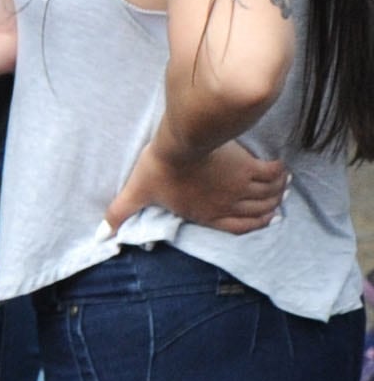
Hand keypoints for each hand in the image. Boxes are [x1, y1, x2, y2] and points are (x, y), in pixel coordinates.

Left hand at [109, 132, 290, 235]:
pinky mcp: (248, 167)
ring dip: (277, 191)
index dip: (254, 225)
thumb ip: (119, 213)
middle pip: (259, 211)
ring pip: (269, 194)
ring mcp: (239, 187)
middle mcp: (227, 204)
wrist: (180, 145)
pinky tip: (280, 169)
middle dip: (269, 207)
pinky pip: (272, 174)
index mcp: (206, 214)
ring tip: (281, 185)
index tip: (265, 218)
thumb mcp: (135, 194)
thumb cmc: (158, 169)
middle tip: (275, 200)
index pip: (238, 227)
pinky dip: (279, 174)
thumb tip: (99, 235)